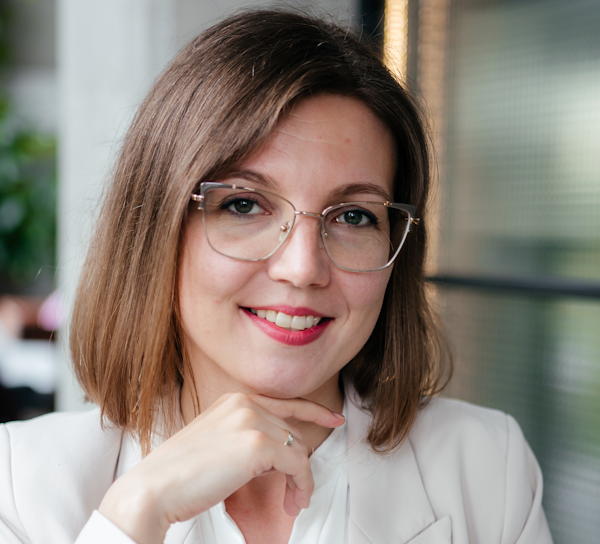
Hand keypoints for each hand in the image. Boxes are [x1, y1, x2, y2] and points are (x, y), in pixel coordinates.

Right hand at [98, 393, 344, 543]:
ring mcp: (251, 420)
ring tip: (293, 502)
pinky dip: (302, 486)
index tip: (334, 419)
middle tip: (295, 494)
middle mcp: (245, 403)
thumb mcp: (217, 442)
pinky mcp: (257, 443)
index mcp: (234, 399)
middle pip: (293, 433)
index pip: (285, 402)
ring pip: (299, 450)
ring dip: (300, 480)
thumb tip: (278, 452)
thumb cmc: (180, 473)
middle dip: (298, 465)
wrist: (154, 488)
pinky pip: (298, 465)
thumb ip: (245, 436)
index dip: (314, 411)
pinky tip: (294, 502)